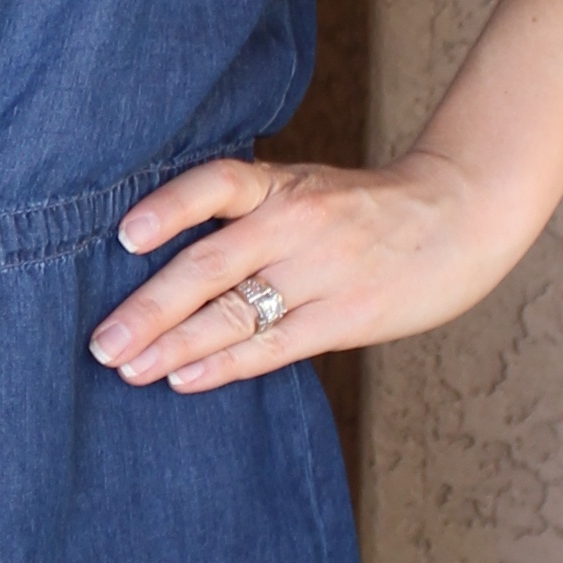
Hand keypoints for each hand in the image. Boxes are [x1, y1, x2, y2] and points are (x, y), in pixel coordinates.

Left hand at [88, 148, 534, 391]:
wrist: (461, 215)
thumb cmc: (370, 209)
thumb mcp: (308, 189)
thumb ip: (248, 215)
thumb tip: (166, 257)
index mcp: (282, 184)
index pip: (215, 185)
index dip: (168, 209)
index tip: (125, 238)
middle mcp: (297, 223)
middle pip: (209, 266)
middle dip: (148, 309)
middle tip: (101, 342)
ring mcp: (323, 271)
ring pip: (234, 313)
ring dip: (174, 344)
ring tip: (127, 368)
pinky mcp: (347, 314)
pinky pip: (274, 345)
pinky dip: (225, 363)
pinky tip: (185, 378)